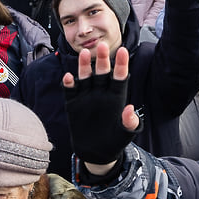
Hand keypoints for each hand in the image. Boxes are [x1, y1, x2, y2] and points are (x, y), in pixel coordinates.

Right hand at [61, 43, 139, 178]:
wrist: (95, 153)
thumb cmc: (115, 141)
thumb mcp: (125, 134)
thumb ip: (129, 123)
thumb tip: (130, 109)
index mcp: (116, 97)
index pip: (120, 77)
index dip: (121, 64)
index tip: (123, 50)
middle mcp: (101, 93)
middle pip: (102, 73)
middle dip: (103, 60)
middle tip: (102, 45)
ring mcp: (86, 97)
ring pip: (85, 77)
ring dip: (85, 66)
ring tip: (84, 54)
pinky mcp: (73, 104)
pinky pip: (71, 91)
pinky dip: (69, 84)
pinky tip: (69, 77)